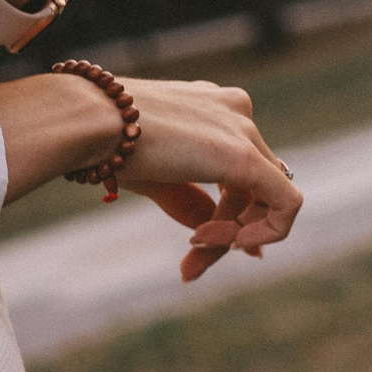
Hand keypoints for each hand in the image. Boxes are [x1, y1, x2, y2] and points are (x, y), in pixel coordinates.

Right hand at [112, 79, 299, 281]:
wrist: (86, 121)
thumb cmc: (103, 144)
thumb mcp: (154, 177)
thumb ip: (193, 203)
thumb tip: (222, 239)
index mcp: (210, 107)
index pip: (237, 171)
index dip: (224, 216)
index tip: (196, 246)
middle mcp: (234, 112)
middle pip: (253, 187)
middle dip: (228, 231)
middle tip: (191, 264)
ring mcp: (243, 130)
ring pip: (266, 198)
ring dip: (233, 236)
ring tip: (193, 254)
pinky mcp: (246, 156)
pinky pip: (285, 203)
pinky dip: (269, 231)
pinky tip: (233, 247)